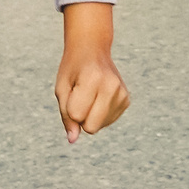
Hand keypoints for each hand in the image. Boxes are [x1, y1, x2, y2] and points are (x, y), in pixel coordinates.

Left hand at [53, 2, 128, 143]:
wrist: (92, 49)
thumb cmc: (73, 69)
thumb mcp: (61, 88)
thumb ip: (66, 115)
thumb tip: (72, 139)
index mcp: (93, 79)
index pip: (76, 115)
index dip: (69, 108)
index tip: (72, 91)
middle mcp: (112, 86)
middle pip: (90, 127)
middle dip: (81, 117)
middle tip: (80, 95)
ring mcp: (122, 93)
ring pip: (99, 126)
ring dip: (90, 115)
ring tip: (90, 93)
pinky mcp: (126, 99)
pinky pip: (107, 122)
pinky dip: (100, 113)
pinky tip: (99, 96)